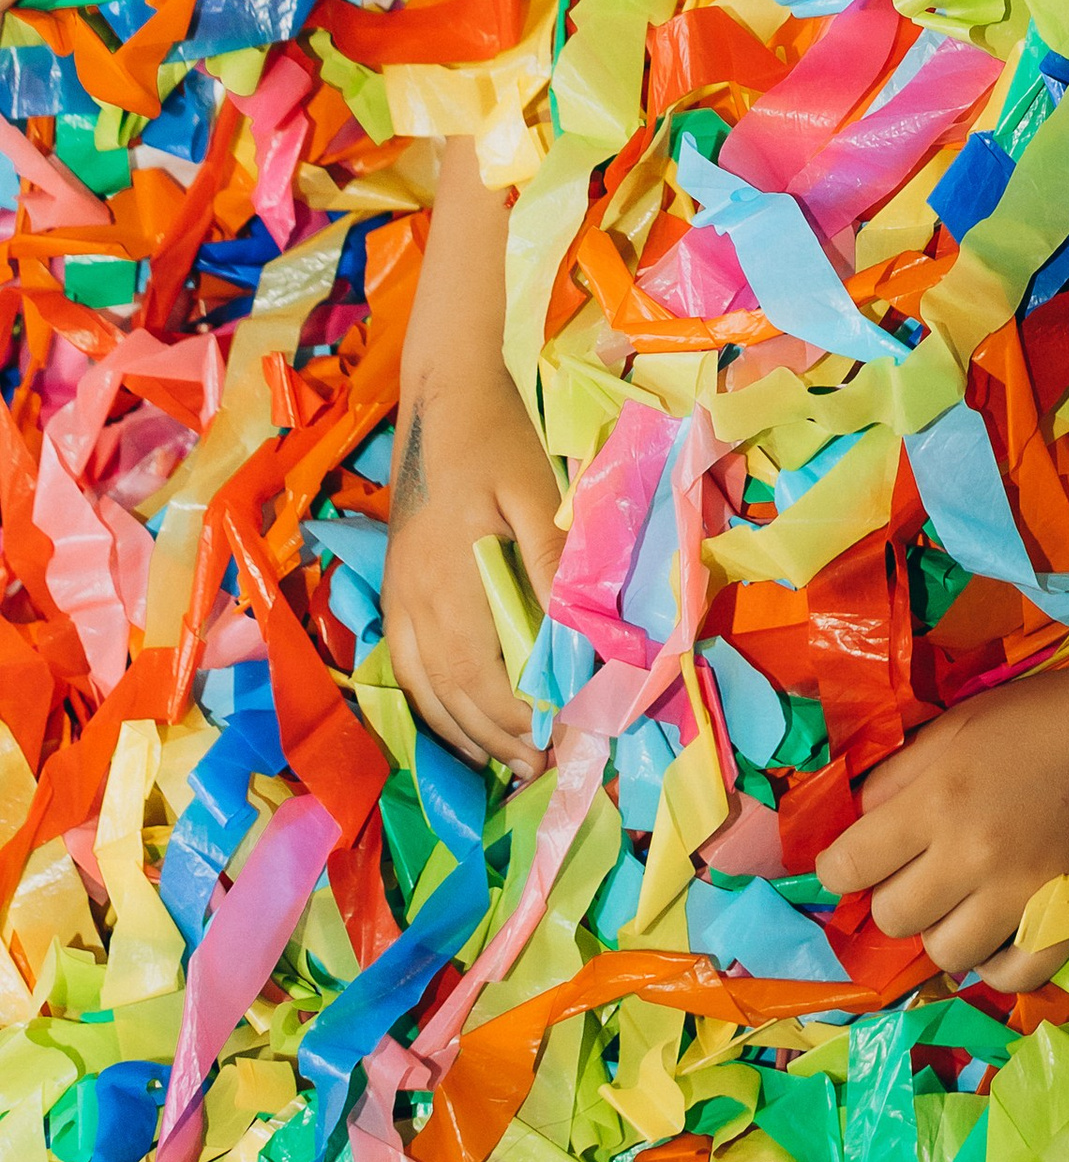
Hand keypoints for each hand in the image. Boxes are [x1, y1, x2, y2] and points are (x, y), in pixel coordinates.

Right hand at [383, 355, 565, 781]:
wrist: (442, 391)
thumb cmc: (497, 436)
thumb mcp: (536, 492)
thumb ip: (554, 563)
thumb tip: (581, 634)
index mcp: (452, 579)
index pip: (484, 676)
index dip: (521, 719)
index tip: (563, 741)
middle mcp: (416, 598)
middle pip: (454, 693)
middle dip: (499, 739)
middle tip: (544, 770)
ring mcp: (399, 594)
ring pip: (424, 687)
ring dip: (465, 732)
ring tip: (507, 762)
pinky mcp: (394, 585)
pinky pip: (402, 664)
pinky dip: (430, 703)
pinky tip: (457, 719)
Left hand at [818, 643, 1068, 991]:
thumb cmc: (1044, 717)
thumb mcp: (958, 725)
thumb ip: (899, 775)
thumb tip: (852, 821)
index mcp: (940, 798)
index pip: (850, 864)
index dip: (840, 865)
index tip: (854, 859)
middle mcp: (974, 854)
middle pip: (892, 917)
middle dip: (892, 895)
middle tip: (918, 871)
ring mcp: (1024, 896)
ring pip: (945, 955)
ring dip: (942, 930)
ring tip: (961, 902)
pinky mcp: (1068, 922)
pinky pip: (1011, 978)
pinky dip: (996, 963)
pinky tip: (997, 934)